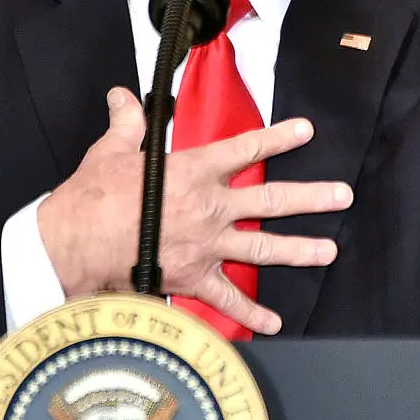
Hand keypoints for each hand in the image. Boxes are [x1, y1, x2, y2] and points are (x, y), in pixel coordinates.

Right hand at [37, 87, 352, 333]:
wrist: (78, 244)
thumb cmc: (94, 197)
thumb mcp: (112, 150)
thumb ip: (127, 122)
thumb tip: (122, 97)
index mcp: (193, 171)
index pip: (246, 149)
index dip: (279, 138)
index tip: (306, 132)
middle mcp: (210, 207)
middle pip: (271, 200)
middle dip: (312, 197)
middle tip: (342, 195)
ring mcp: (207, 246)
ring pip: (264, 247)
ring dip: (300, 250)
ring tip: (329, 250)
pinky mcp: (194, 278)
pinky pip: (229, 299)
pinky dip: (251, 313)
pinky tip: (274, 322)